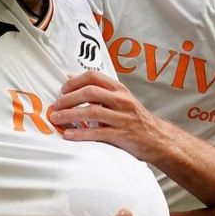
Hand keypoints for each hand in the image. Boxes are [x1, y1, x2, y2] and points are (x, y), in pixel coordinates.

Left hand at [49, 71, 168, 161]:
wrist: (158, 139)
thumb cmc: (135, 119)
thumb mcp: (121, 99)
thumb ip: (99, 90)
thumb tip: (71, 78)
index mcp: (119, 89)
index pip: (94, 76)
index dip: (75, 82)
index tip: (63, 89)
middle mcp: (121, 100)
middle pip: (90, 92)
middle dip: (69, 99)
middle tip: (56, 105)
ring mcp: (122, 117)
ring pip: (91, 112)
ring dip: (70, 115)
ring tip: (56, 119)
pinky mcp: (121, 135)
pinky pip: (97, 133)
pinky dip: (80, 133)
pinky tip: (69, 135)